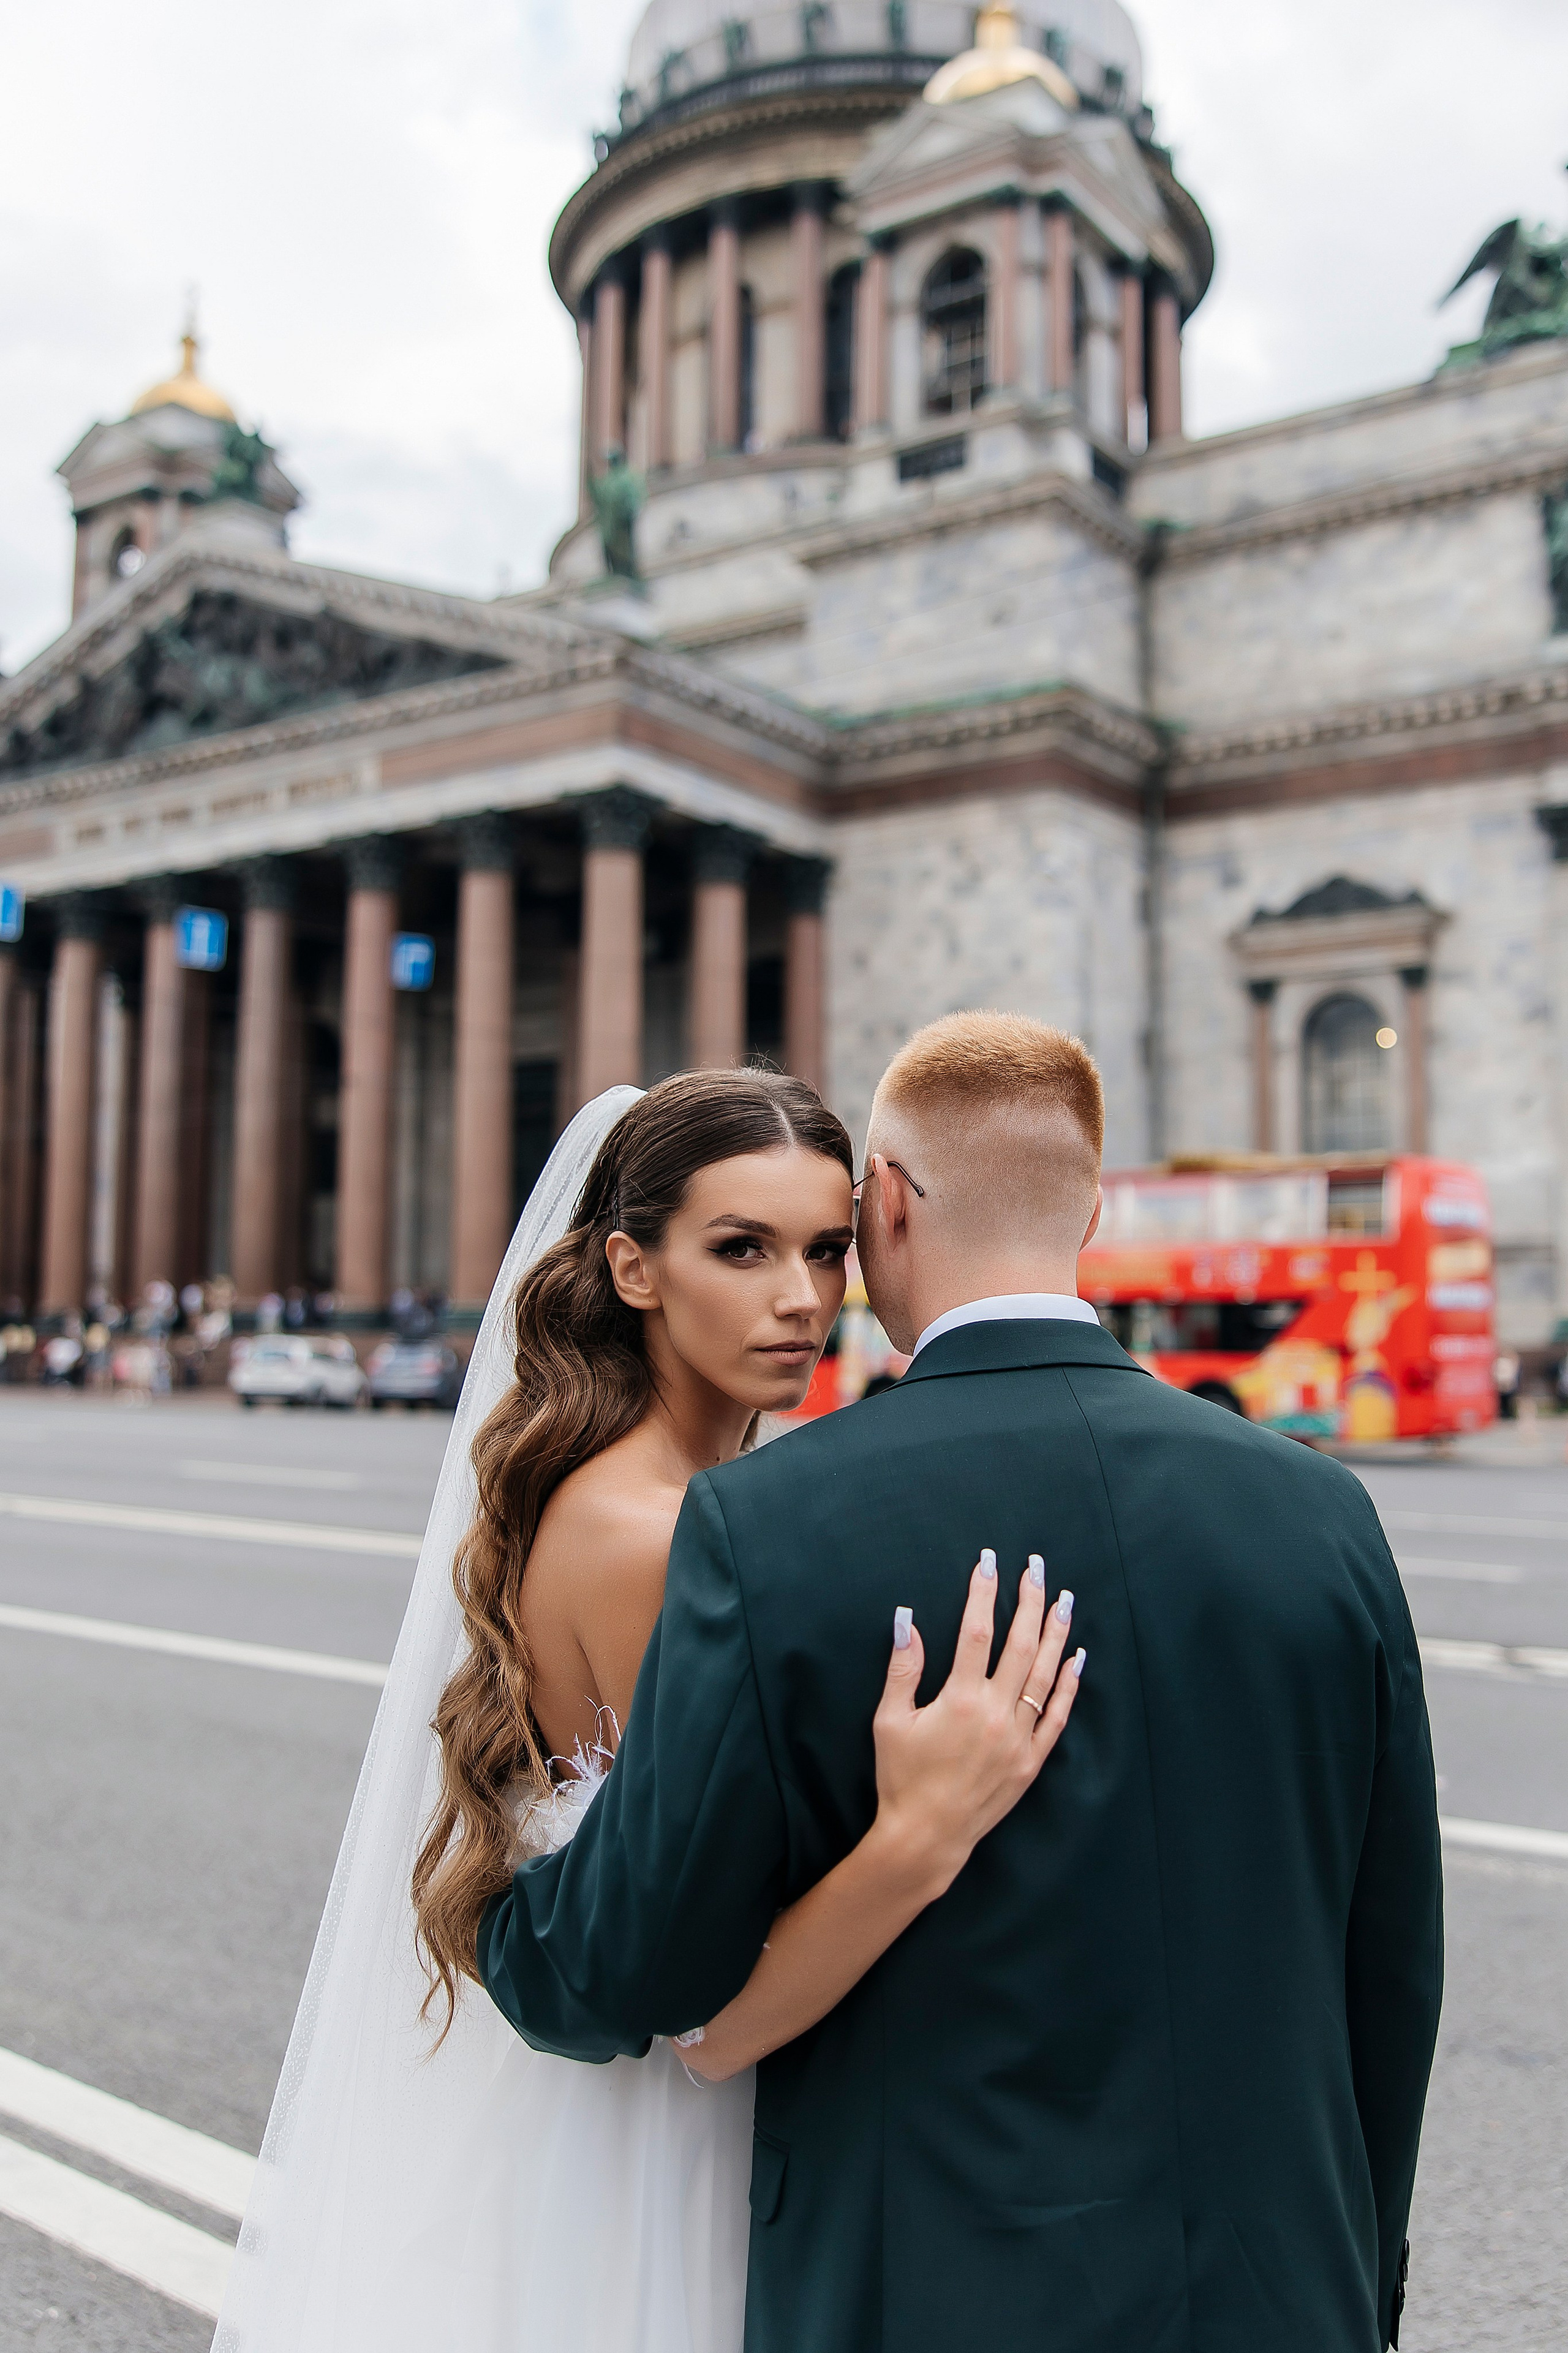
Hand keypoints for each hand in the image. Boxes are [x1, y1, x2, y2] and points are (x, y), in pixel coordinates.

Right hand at [868, 1551, 1084, 1904]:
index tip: (988, 1562)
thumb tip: (906, 1618)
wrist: (926, 1837)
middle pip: (1021, 1645)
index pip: (977, 1632)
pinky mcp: (1031, 1762)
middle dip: (1030, 1601)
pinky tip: (1077, 1659)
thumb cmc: (901, 1778)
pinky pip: (1057, 1717)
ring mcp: (1019, 1739)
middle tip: (1036, 1566)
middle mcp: (997, 1715)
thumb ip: (903, 1668)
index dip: (983, 1593)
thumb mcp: (890, 1721)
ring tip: (1065, 1599)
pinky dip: (1070, 1686)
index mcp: (961, 1700)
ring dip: (1057, 1634)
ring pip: (1046, 1676)